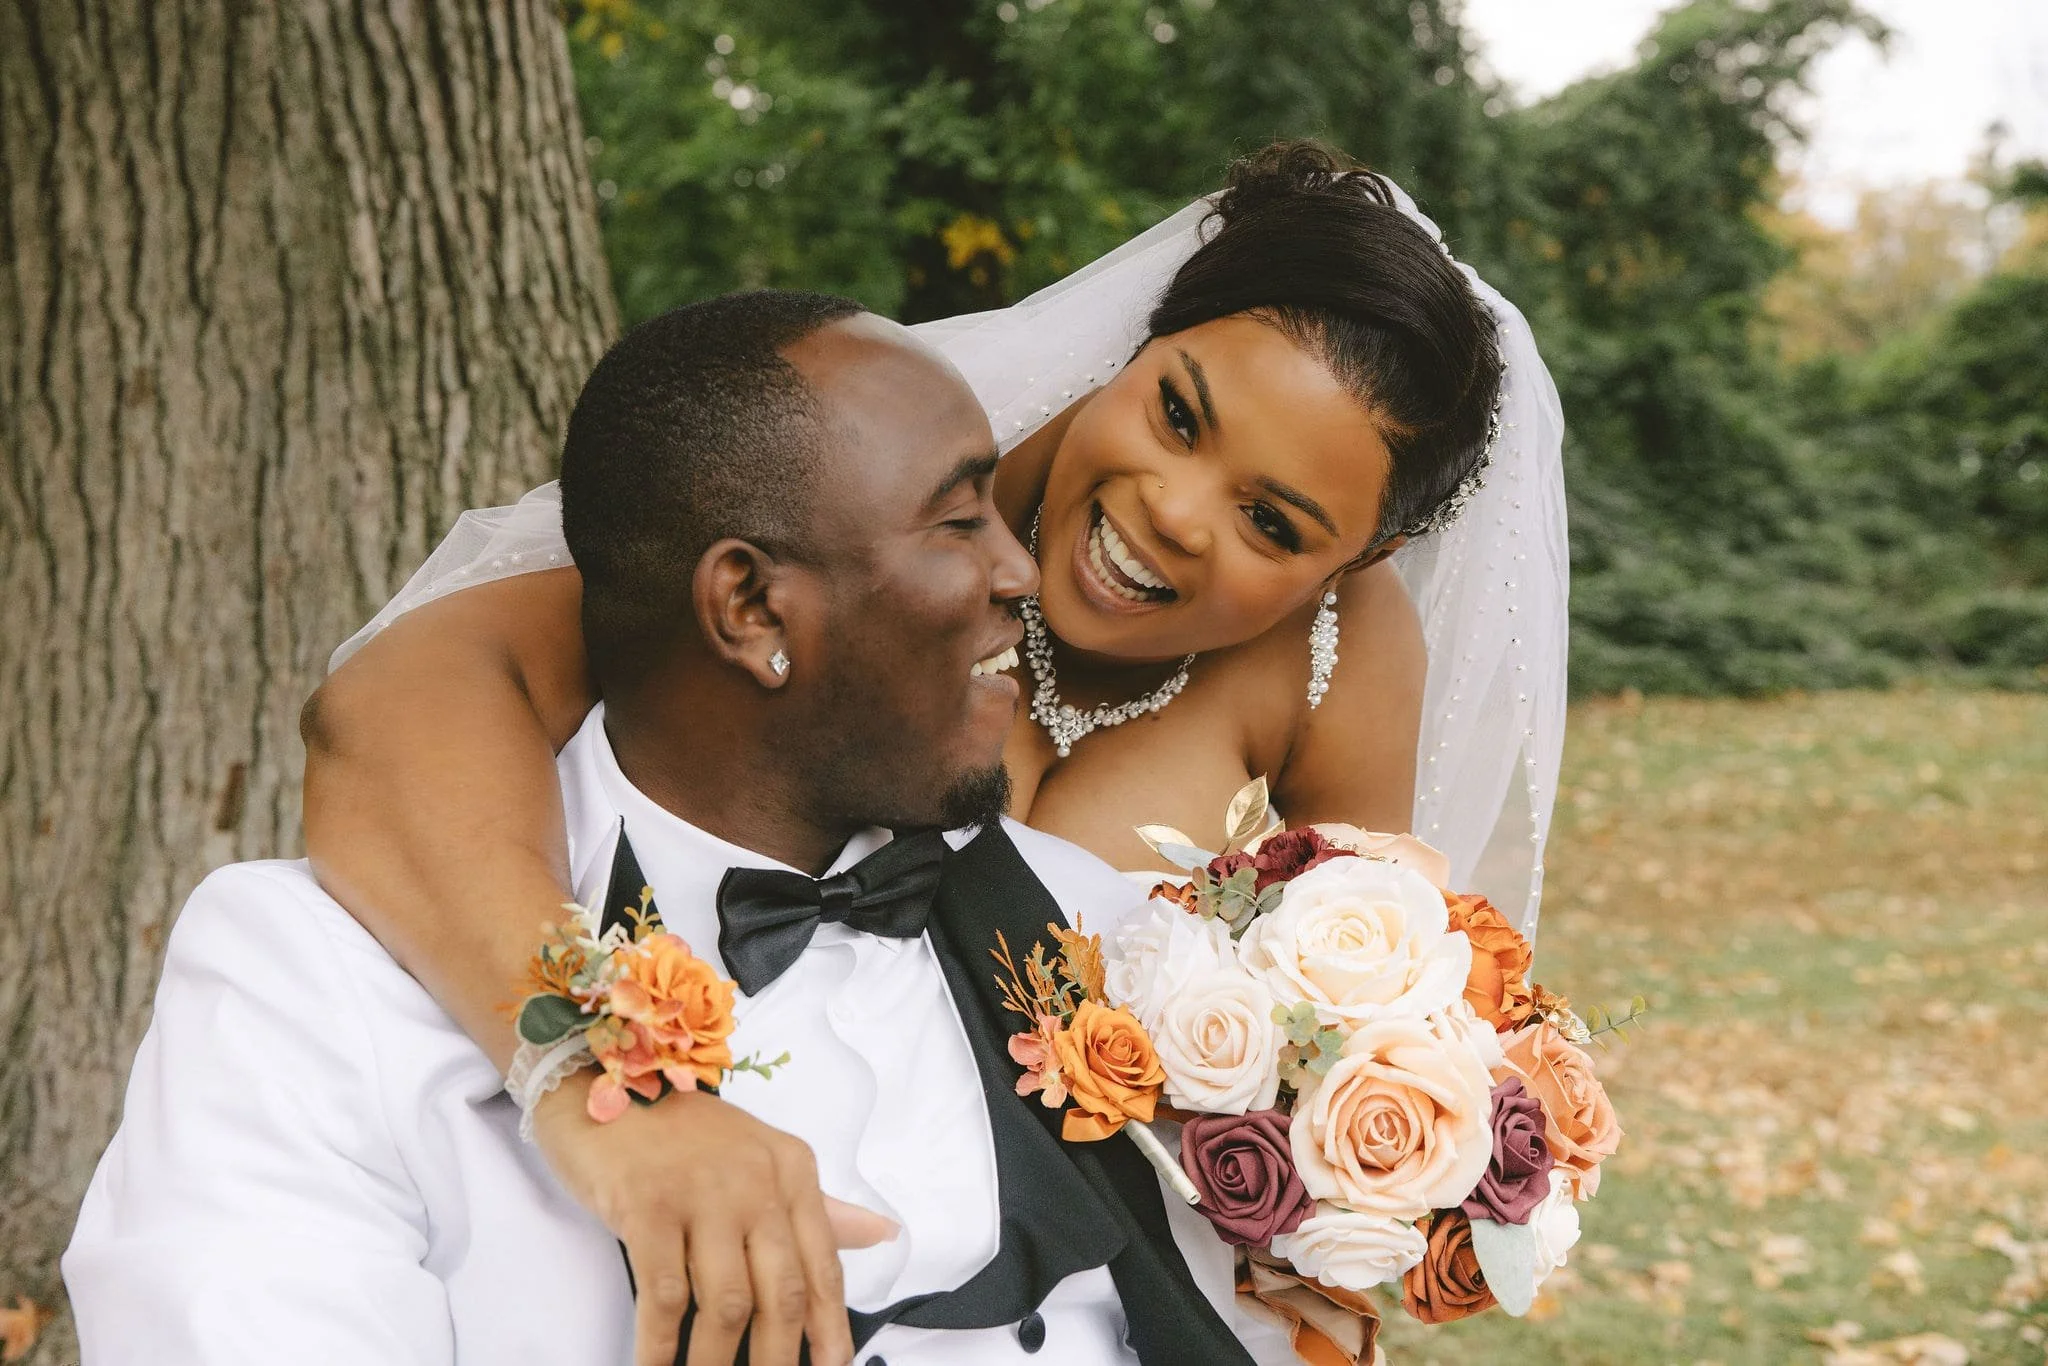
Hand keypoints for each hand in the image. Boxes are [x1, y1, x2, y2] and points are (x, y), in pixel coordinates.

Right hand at [532, 1078, 897, 1365]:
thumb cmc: (681, 1133)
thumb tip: (883, 1234)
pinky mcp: (647, 1206)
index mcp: (791, 1170)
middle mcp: (755, 1180)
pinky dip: (660, 1345)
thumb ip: (817, 1208)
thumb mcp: (758, 1160)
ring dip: (717, 1362)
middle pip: (780, 1293)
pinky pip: (663, 1295)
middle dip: (780, 1358)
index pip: (822, 1264)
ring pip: (725, 1303)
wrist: (600, 1080)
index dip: (830, 1328)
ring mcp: (701, 1192)